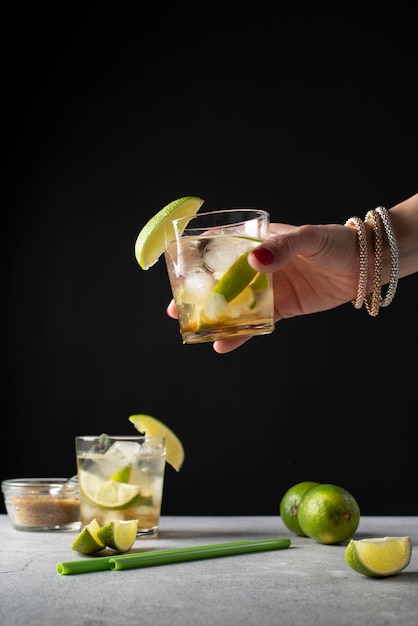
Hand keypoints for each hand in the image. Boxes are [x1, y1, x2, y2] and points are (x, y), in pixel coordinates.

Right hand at [167, 222, 359, 352]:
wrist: (365, 266)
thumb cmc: (335, 243)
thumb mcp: (307, 237)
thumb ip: (281, 248)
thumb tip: (254, 261)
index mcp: (258, 242)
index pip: (221, 248)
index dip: (197, 260)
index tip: (177, 272)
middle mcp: (258, 267)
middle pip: (221, 281)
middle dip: (198, 294)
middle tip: (177, 309)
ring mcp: (268, 289)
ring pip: (235, 305)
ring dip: (214, 318)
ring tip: (194, 330)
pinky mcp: (281, 309)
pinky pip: (256, 323)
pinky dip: (240, 334)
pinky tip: (224, 343)